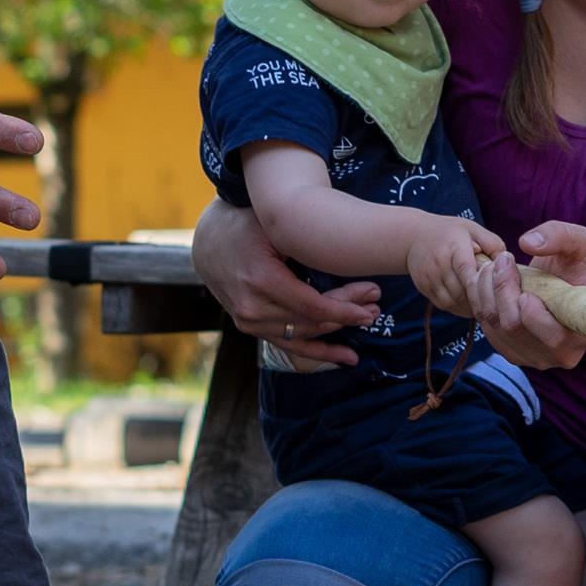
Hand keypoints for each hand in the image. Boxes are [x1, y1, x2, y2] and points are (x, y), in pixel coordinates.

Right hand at [190, 204, 381, 370]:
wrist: (209, 242)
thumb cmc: (247, 227)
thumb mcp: (275, 228)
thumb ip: (305, 247)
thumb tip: (348, 259)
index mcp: (261, 280)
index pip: (312, 306)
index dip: (345, 310)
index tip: (371, 306)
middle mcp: (252, 307)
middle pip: (310, 321)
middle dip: (346, 317)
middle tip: (375, 309)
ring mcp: (249, 321)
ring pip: (302, 336)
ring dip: (335, 335)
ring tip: (366, 326)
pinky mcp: (250, 327)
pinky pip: (287, 345)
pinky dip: (316, 351)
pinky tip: (343, 358)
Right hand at [406, 217, 510, 322]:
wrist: (414, 236)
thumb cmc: (450, 232)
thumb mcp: (473, 229)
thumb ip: (492, 243)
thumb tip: (508, 262)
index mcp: (453, 245)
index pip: (467, 269)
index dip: (482, 283)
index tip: (498, 290)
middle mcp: (438, 262)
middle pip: (462, 290)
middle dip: (480, 298)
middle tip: (497, 303)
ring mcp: (429, 277)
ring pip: (453, 302)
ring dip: (471, 306)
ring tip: (486, 305)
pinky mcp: (424, 289)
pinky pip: (445, 305)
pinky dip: (460, 309)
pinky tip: (472, 305)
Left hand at [475, 222, 585, 371]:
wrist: (568, 287)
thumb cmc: (577, 269)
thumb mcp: (579, 244)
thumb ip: (561, 235)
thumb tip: (529, 242)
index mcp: (582, 335)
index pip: (554, 338)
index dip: (535, 316)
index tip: (526, 292)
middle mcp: (559, 354)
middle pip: (515, 328)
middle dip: (502, 290)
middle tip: (502, 261)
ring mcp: (533, 357)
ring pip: (495, 327)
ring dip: (487, 291)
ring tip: (494, 266)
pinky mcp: (512, 351)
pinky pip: (486, 329)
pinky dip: (481, 302)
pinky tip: (489, 283)